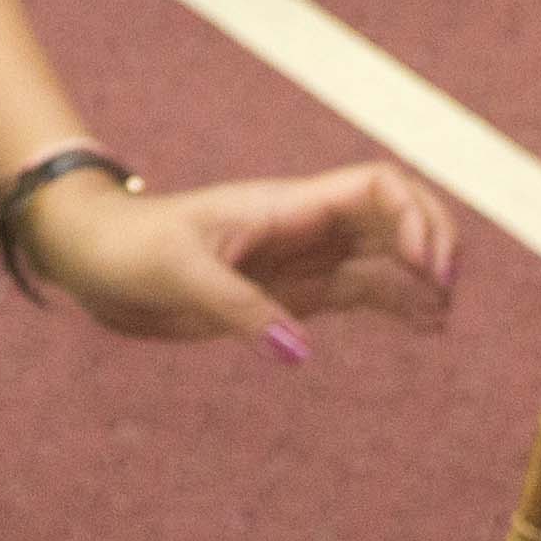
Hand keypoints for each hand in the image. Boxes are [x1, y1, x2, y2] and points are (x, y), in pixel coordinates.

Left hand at [15, 160, 461, 351]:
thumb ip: (240, 311)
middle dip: (432, 242)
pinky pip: (356, 291)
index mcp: (285, 207)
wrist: (94, 258)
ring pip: (381, 258)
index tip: (426, 268)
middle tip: (447, 293)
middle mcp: (303, 227)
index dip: (414, 216)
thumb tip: (299, 353)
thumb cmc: (129, 250)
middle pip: (392, 216)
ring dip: (418, 280)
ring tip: (443, 319)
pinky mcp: (288, 292)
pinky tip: (422, 326)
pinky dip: (394, 304)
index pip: (374, 187)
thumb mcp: (179, 277)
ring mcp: (300, 259)